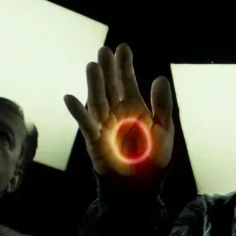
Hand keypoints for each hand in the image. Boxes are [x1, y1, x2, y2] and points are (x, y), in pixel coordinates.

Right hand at [64, 44, 173, 175]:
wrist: (142, 187)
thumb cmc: (154, 160)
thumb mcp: (164, 130)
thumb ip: (162, 105)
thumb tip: (160, 78)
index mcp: (135, 108)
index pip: (128, 82)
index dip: (125, 65)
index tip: (122, 47)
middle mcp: (117, 113)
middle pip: (110, 87)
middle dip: (108, 69)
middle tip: (104, 50)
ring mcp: (104, 125)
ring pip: (97, 100)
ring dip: (95, 84)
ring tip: (92, 66)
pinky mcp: (94, 140)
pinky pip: (85, 124)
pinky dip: (78, 112)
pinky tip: (70, 98)